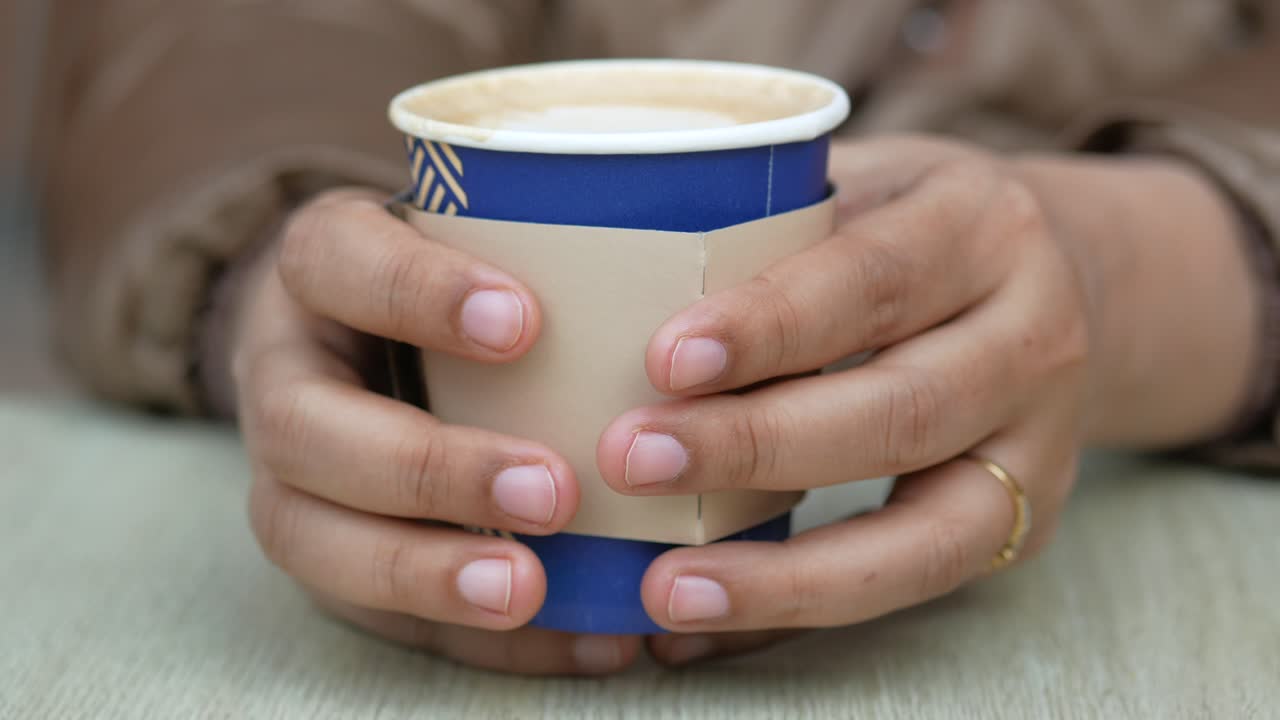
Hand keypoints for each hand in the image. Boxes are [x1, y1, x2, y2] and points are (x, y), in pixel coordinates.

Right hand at [229, 189, 639, 674]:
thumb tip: (723, 251)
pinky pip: (376, 615)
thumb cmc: (452, 275)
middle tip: (548, 492)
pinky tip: (577, 638)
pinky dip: (476, 638)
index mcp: (321, 267)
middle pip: (302, 428)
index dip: (417, 294)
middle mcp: (284, 370)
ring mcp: (286, 473)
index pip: (338, 262)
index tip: (524, 323)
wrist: (362, 332)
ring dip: (424, 573)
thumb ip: (555, 240)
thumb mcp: (479, 228)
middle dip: (426, 469)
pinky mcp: (325, 552)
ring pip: (307, 537)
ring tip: (530, 589)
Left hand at [592, 136, 1256, 663]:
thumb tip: (608, 278)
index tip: (665, 359)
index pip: (874, 278)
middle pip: (900, 408)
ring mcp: (1041, 444)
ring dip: (785, 569)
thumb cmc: (909, 233)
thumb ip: (771, 224)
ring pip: (925, 530)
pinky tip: (712, 619)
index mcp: (981, 228)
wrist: (1064, 283)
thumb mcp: (862, 187)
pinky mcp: (1022, 522)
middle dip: (758, 446)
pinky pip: (915, 583)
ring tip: (667, 585)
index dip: (772, 324)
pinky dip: (805, 608)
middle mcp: (1034, 336)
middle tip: (631, 460)